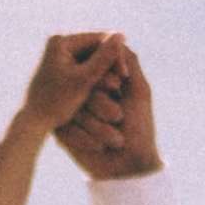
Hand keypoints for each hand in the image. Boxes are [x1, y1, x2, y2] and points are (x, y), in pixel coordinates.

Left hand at [20, 30, 119, 138]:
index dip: (115, 54)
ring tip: (117, 87)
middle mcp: (59, 43)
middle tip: (125, 80)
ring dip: (105, 71)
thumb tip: (121, 35)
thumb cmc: (56, 103)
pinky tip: (107, 90)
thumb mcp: (84, 81)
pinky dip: (95, 77)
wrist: (33, 122)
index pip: (98, 39)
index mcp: (61, 41)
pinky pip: (84, 68)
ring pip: (91, 58)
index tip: (125, 74)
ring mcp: (59, 55)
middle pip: (95, 47)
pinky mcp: (61, 67)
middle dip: (110, 63)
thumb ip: (103, 58)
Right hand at [54, 38, 159, 179]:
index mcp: (105, 82)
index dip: (103, 76)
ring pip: (73, 104)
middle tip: (119, 116)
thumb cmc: (139, 130)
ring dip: (97, 123)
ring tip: (115, 138)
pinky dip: (87, 137)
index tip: (118, 88)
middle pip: (81, 83)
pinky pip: (67, 126)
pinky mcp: (64, 130)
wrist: (128, 168)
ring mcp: (74, 112)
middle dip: (101, 103)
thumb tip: (115, 36)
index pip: (94, 65)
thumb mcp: (139, 90)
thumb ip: (128, 60)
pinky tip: (101, 146)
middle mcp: (87, 94)